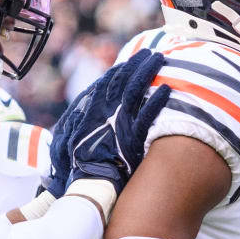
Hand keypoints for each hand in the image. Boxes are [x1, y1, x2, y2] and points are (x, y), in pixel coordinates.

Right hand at [46, 50, 169, 197]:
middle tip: (151, 53)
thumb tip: (85, 108)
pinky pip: (147, 115)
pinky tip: (168, 90)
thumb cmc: (80, 165)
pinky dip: (157, 101)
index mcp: (91, 110)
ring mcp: (119, 123)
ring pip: (135, 91)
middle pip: (123, 81)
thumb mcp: (71, 138)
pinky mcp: (132, 137)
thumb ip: (81, 120)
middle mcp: (105, 112)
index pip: (108, 84)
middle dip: (137, 65)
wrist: (88, 185)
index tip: (132, 61)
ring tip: (160, 59)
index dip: (121, 71)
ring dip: (147, 73)